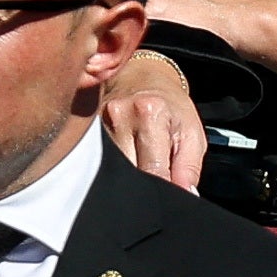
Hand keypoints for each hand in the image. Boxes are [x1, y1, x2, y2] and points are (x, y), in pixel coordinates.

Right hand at [102, 47, 209, 191]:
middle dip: (143, 186)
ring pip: (110, 171)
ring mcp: (97, 121)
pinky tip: (121, 161)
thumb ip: (188, 170)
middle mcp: (118, 114)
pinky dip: (111, 169)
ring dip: (126, 178)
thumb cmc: (171, 107)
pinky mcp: (85, 129)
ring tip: (139, 164)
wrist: (142, 78)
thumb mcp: (192, 135)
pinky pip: (97, 161)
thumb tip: (185, 196)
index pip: (153, 172)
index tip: (167, 198)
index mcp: (149, 113)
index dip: (162, 191)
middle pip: (128, 174)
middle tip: (154, 180)